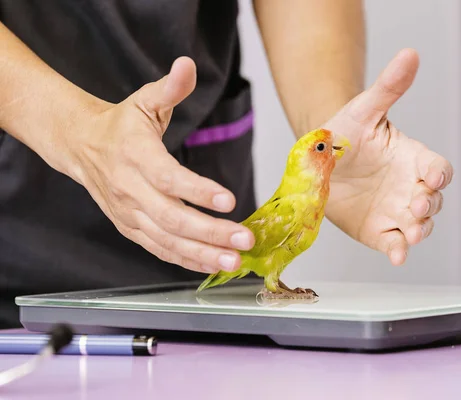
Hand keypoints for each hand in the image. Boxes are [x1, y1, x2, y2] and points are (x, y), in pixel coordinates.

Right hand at [59, 57, 254, 272]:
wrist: (82, 147)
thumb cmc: (121, 125)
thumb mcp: (144, 100)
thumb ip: (169, 88)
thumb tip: (188, 64)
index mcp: (135, 155)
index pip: (168, 177)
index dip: (197, 190)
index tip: (228, 199)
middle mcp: (130, 189)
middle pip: (171, 217)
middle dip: (210, 232)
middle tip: (244, 239)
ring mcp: (129, 214)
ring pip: (167, 240)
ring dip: (202, 254)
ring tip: (234, 262)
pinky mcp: (131, 228)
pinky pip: (159, 249)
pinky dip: (186, 260)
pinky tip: (212, 265)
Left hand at [322, 48, 452, 265]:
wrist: (318, 159)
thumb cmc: (345, 132)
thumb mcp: (364, 110)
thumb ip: (388, 87)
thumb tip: (409, 54)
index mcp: (411, 159)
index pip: (437, 168)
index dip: (438, 174)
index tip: (432, 177)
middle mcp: (409, 187)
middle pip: (433, 200)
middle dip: (428, 205)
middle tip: (415, 205)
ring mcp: (395, 210)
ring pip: (419, 225)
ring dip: (419, 230)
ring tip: (411, 232)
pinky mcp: (379, 230)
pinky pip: (394, 242)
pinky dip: (398, 251)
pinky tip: (397, 256)